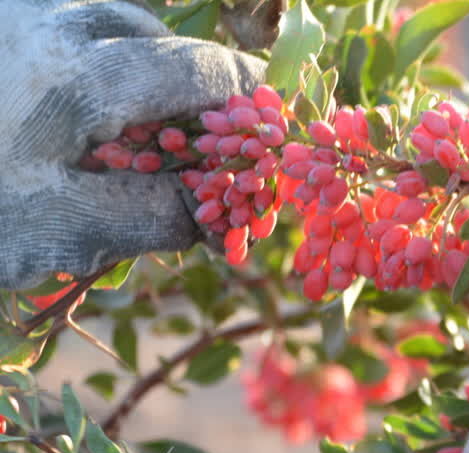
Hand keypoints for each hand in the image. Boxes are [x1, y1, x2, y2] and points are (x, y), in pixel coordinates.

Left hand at [0, 0, 262, 290]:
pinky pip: (50, 28)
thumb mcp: (59, 230)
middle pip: (148, 34)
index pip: (198, 70)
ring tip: (120, 131)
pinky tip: (59, 116)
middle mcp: (47, 23)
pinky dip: (76, 62)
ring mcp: (7, 17)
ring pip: (96, 20)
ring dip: (126, 68)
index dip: (242, 101)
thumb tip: (219, 210)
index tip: (260, 134)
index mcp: (81, 77)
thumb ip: (152, 215)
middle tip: (189, 146)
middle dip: (182, 88)